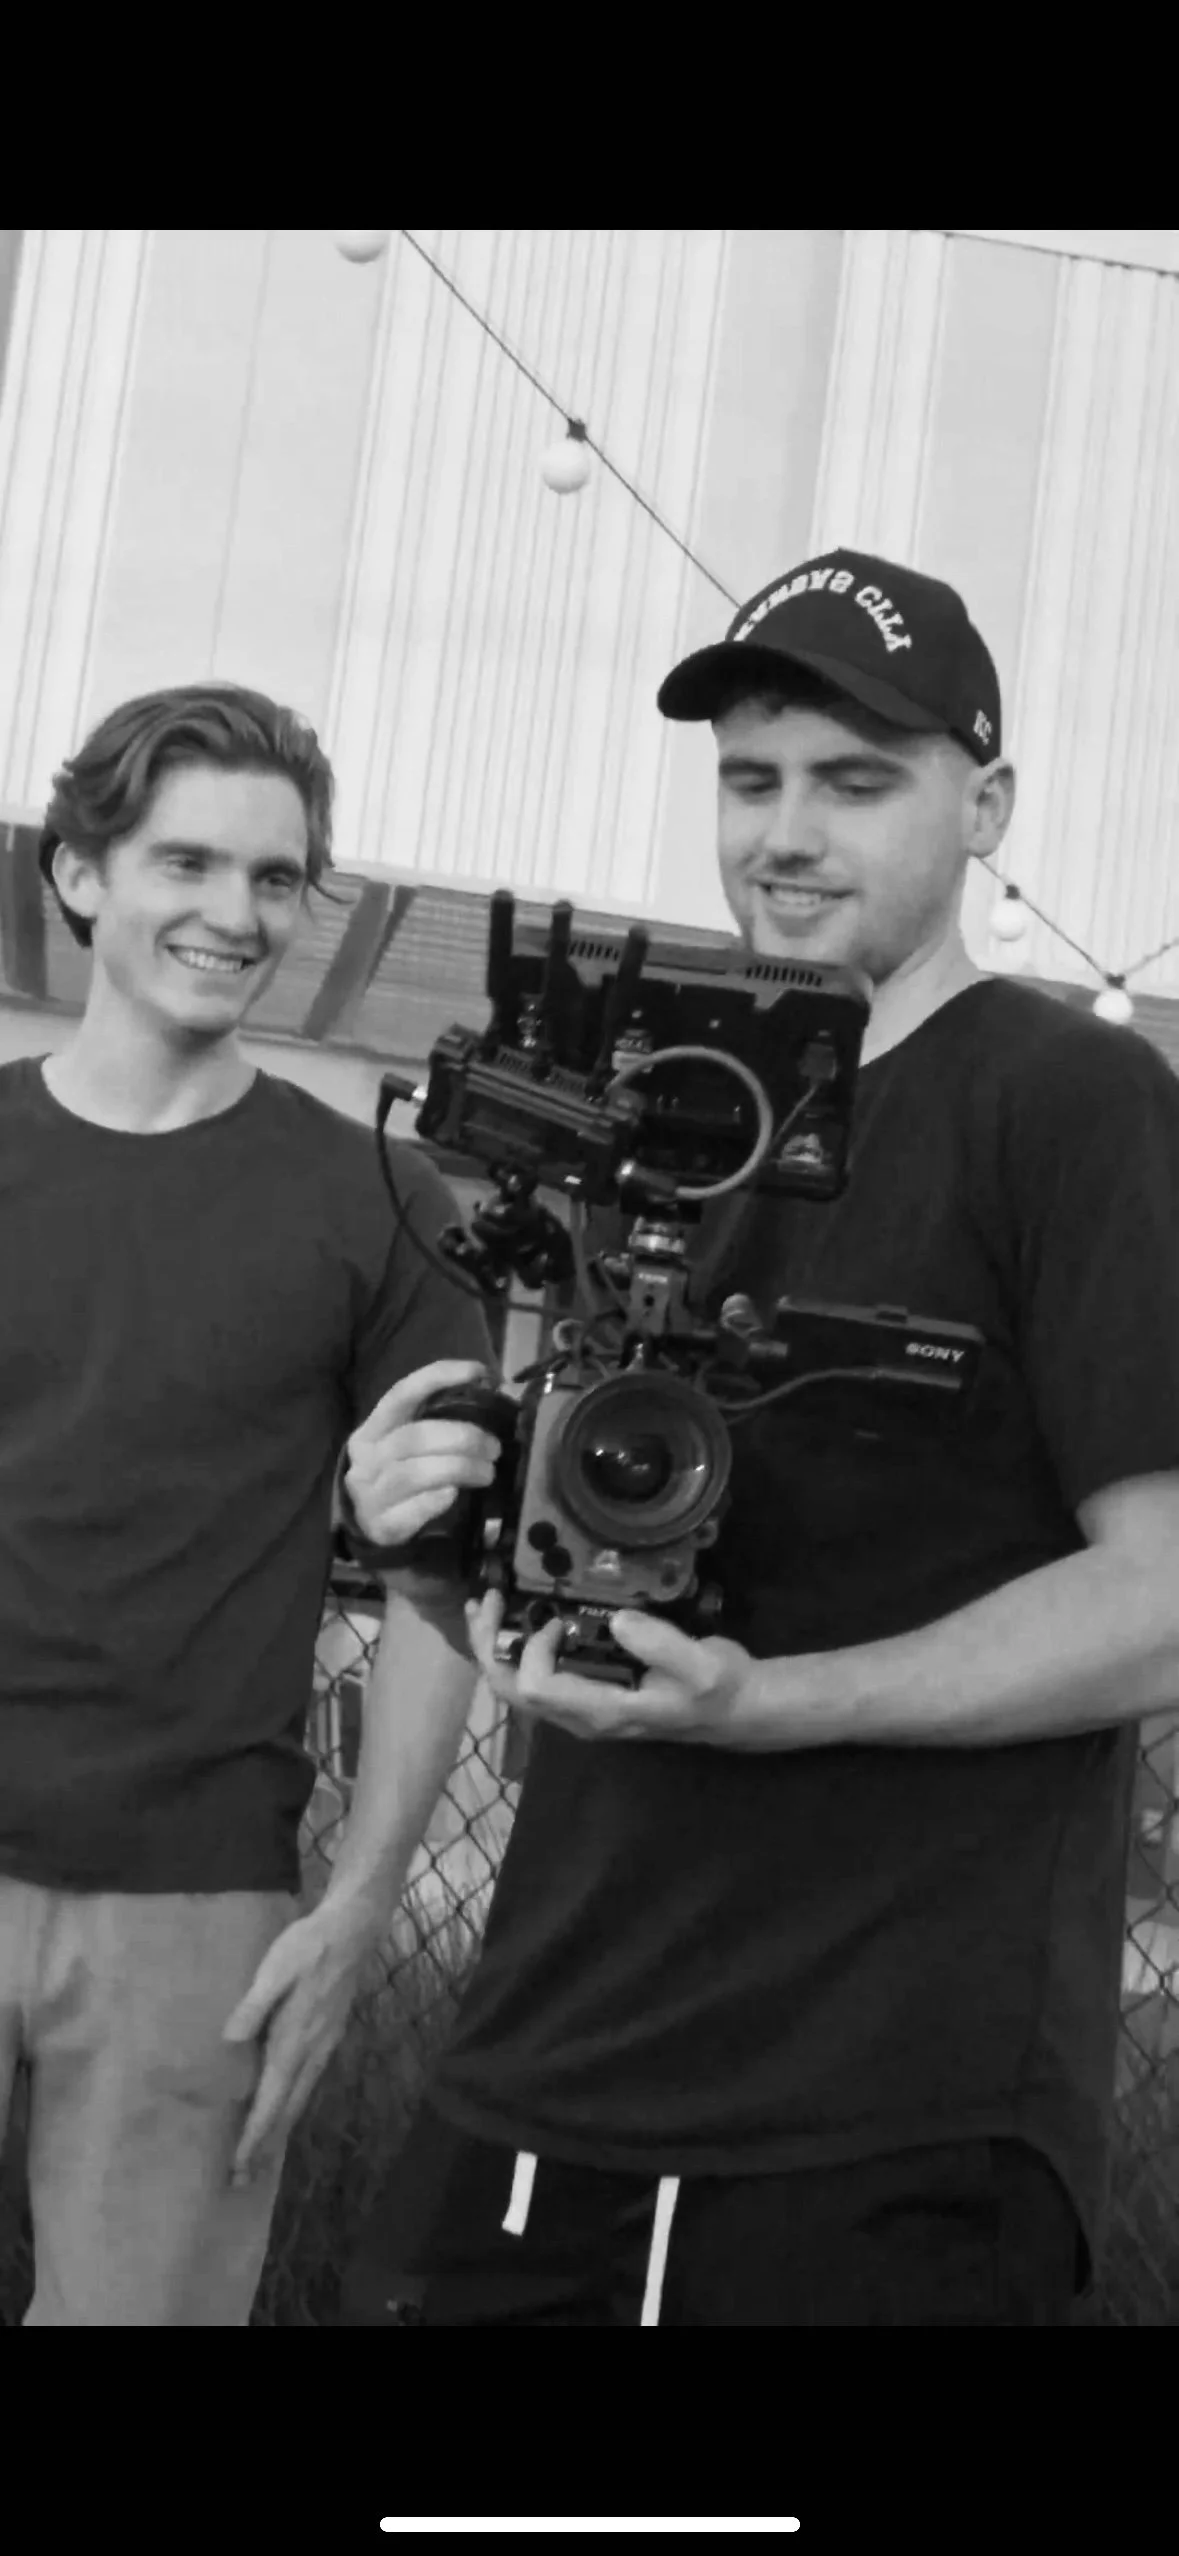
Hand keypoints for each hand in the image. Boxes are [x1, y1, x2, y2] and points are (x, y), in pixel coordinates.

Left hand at [223, 1901, 378, 2184]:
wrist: (352, 1931)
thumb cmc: (308, 1946)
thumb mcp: (275, 1968)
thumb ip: (254, 2005)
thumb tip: (229, 2039)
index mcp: (294, 2040)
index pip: (271, 2099)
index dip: (255, 2135)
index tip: (239, 2165)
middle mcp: (312, 2052)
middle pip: (287, 2110)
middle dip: (265, 2146)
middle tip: (243, 2180)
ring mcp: (324, 2046)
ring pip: (299, 2100)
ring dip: (279, 2130)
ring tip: (261, 2157)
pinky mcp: (328, 2037)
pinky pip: (307, 2084)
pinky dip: (292, 2107)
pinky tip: (285, 2110)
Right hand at [343, 1360, 501, 1545]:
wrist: (370, 1526)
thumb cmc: (398, 1474)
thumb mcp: (407, 1443)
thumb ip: (437, 1421)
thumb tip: (496, 1391)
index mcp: (373, 1427)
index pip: (402, 1393)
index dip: (439, 1376)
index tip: (479, 1372)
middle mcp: (366, 1457)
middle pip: (418, 1436)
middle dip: (465, 1437)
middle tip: (494, 1448)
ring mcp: (370, 1492)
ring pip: (420, 1472)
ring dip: (462, 1468)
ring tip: (487, 1472)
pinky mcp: (382, 1524)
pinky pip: (420, 1506)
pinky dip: (443, 1498)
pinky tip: (456, 1495)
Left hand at [465, 1588, 763, 1747]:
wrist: (735, 1709)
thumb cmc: (719, 1688)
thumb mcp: (702, 1664)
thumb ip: (661, 1644)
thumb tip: (616, 1620)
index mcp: (602, 1712)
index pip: (538, 1689)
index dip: (531, 1651)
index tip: (554, 1619)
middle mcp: (582, 1717)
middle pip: (513, 1691)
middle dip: (489, 1646)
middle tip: (485, 1601)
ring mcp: (582, 1708)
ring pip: (518, 1688)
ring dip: (495, 1647)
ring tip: (486, 1606)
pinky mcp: (588, 1694)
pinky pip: (536, 1678)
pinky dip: (516, 1649)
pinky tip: (516, 1620)